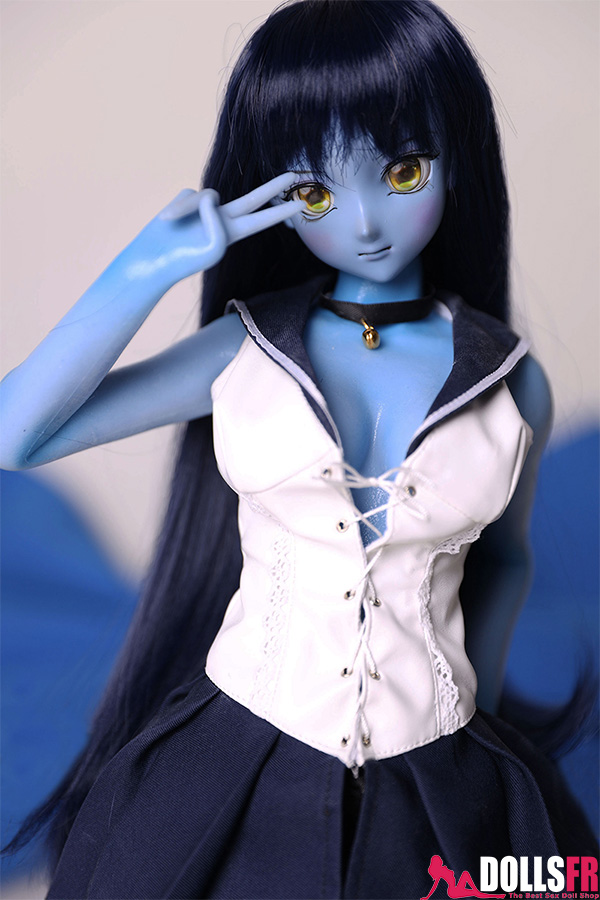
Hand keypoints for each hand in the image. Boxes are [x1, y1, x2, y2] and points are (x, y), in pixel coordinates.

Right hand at [144, 174, 302, 279]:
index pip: (263, 220)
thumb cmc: (185, 260)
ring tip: (173, 225)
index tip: (302, 205)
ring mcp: (205, 208)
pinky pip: (188, 196)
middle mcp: (223, 218)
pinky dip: (177, 209)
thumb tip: (210, 196)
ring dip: (190, 211)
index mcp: (233, 234)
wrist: (153, 260)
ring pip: (207, 196)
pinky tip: (168, 220)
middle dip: (274, 187)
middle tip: (294, 174)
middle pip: (254, 198)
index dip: (282, 212)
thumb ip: (217, 217)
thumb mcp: (211, 245)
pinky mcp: (187, 199)